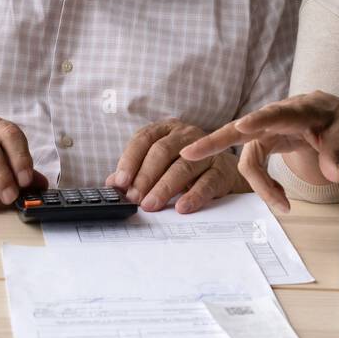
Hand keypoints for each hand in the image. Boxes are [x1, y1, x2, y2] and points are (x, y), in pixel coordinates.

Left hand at [107, 119, 238, 212]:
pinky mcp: (222, 170)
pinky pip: (207, 182)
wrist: (225, 172)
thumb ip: (136, 172)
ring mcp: (206, 151)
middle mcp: (186, 136)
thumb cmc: (186, 168)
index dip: (130, 160)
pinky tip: (182, 207)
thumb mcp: (159, 166)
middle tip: (134, 198)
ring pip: (183, 167)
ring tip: (151, 205)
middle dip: (145, 176)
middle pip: (162, 151)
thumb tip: (113, 183)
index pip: (144, 139)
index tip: (120, 181)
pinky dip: (194, 196)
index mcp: (167, 130)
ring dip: (164, 188)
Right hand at [181, 91, 338, 213]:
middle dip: (214, 141)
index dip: (260, 119)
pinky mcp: (263, 142)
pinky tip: (280, 198)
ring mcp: (265, 131)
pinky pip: (254, 165)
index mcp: (297, 110)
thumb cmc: (333, 118)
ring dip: (260, 184)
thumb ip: (337, 151)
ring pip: (247, 156)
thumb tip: (336, 173)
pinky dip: (264, 185)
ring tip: (283, 206)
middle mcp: (274, 118)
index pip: (276, 113)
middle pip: (240, 129)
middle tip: (189, 152)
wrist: (326, 115)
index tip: (243, 124)